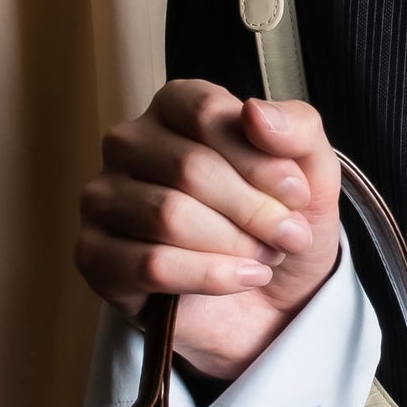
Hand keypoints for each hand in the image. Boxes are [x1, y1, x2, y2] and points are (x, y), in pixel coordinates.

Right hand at [75, 80, 343, 379]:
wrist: (271, 299)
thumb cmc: (279, 222)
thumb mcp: (311, 169)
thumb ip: (296, 127)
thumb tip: (255, 113)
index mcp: (174, 107)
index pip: (206, 113)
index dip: (261, 161)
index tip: (297, 194)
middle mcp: (129, 144)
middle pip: (189, 168)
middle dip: (254, 211)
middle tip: (289, 236)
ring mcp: (103, 198)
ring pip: (169, 217)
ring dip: (235, 245)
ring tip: (265, 258)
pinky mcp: (95, 254)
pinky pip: (150, 264)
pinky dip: (210, 276)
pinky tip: (242, 279)